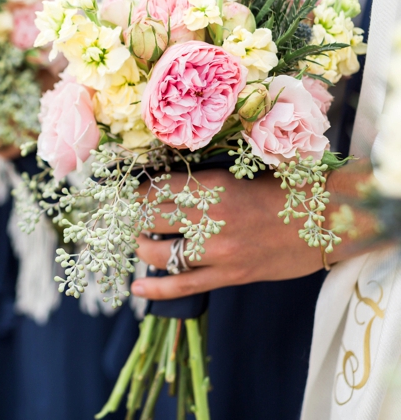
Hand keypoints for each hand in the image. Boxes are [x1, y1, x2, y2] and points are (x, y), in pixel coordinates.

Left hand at [131, 162, 379, 299]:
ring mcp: (219, 250)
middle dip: (135, 218)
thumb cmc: (287, 188)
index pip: (156, 188)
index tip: (132, 193)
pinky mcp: (231, 275)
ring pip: (161, 253)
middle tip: (130, 217)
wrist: (329, 219)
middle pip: (151, 219)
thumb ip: (205, 180)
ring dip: (143, 247)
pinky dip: (157, 288)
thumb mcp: (240, 172)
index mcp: (213, 185)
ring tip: (140, 242)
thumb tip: (164, 183)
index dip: (138, 191)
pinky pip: (185, 285)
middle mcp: (211, 217)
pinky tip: (136, 288)